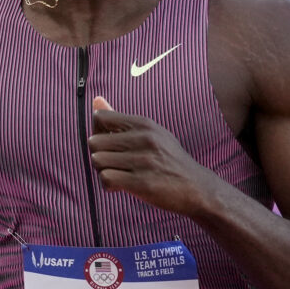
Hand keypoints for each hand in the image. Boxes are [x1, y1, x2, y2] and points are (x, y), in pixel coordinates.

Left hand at [88, 97, 215, 216]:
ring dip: (103, 171)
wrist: (196, 187)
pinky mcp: (141, 183)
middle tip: (112, 164)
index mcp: (144, 124)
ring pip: (97, 161)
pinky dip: (108, 185)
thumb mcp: (152, 134)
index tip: (108, 144)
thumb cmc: (170, 160)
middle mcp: (143, 139)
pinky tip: (120, 187)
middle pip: (94, 142)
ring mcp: (143, 161)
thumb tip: (96, 101)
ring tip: (118, 175)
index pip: (100, 117)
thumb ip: (121, 120)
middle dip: (98, 155)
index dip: (97, 132)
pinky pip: (106, 179)